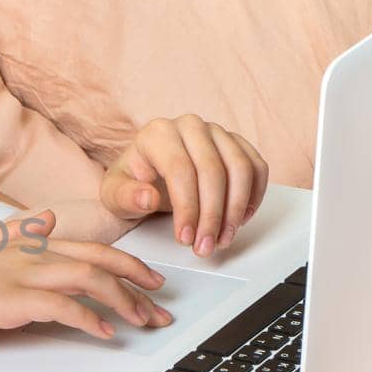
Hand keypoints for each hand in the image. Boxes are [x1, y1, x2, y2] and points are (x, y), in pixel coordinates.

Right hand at [0, 209, 173, 342]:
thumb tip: (46, 219)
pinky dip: (91, 320)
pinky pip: (64, 308)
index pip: (92, 248)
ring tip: (145, 322)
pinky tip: (107, 334)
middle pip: (101, 262)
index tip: (152, 280)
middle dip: (138, 283)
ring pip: (90, 281)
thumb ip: (22, 235)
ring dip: (124, 303)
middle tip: (163, 305)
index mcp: (32, 242)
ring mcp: (25, 275)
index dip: (128, 262)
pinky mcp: (14, 300)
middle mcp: (34, 253)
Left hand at [98, 115, 269, 257]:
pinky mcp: (236, 144)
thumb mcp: (115, 195)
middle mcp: (189, 126)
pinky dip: (253, 196)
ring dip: (236, 210)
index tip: (185, 237)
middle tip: (205, 246)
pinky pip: (256, 167)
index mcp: (157, 133)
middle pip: (213, 171)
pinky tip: (238, 219)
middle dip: (212, 216)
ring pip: (240, 169)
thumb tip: (148, 197)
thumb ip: (127, 197)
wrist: (147, 174)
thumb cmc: (132, 183)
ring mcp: (216, 133)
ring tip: (222, 238)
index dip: (187, 208)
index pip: (180, 170)